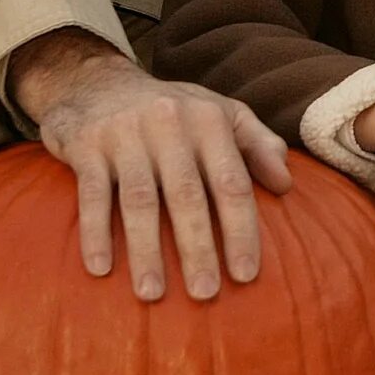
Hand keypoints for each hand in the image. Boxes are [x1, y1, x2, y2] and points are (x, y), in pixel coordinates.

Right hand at [8, 29, 293, 301]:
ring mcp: (126, 134)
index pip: (231, 183)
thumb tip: (286, 185)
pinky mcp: (87, 145)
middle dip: (198, 248)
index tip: (246, 275)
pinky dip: (96, 232)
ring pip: (140, 200)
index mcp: (210, 120)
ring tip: (152, 293)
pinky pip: (93, 195)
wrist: (95, 81)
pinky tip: (101, 269)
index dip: (241, 230)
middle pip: (188, 195)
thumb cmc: (171, 109)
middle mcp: (170, 124)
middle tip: (205, 293)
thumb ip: (257, 144)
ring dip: (146, 250)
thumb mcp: (220, 113)